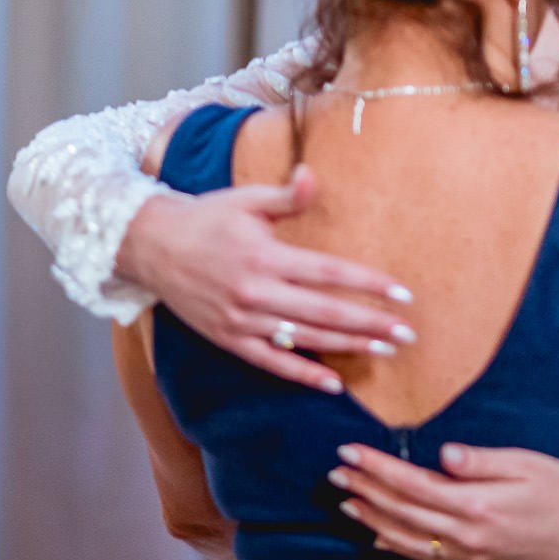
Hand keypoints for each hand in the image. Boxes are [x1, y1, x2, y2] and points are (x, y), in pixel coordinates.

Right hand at [119, 165, 415, 390]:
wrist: (150, 247)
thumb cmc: (207, 218)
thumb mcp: (246, 201)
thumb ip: (286, 196)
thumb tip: (313, 174)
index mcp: (265, 256)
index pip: (329, 274)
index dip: (368, 284)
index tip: (402, 294)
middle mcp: (256, 292)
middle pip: (325, 312)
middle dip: (371, 323)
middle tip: (407, 333)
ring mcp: (241, 321)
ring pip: (305, 339)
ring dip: (348, 347)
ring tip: (385, 351)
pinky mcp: (228, 339)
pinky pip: (271, 362)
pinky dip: (303, 374)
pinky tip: (333, 385)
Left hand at [329, 442, 558, 559]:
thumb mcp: (528, 465)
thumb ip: (483, 462)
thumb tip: (444, 453)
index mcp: (477, 505)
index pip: (414, 484)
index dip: (379, 468)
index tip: (351, 451)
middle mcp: (465, 534)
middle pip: (402, 511)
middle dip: (366, 489)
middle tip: (336, 471)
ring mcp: (467, 551)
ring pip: (406, 537)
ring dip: (372, 518)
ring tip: (346, 501)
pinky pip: (423, 555)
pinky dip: (395, 544)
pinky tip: (378, 536)